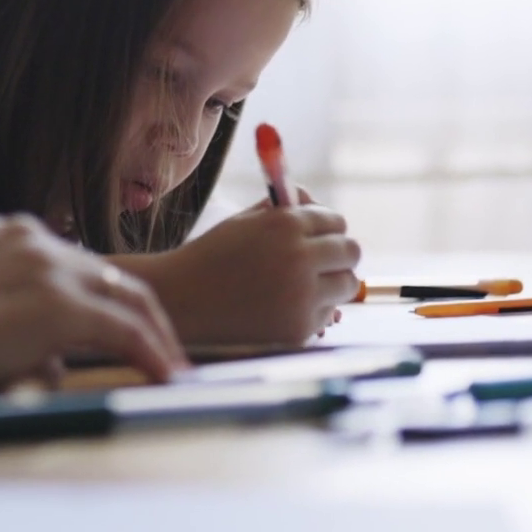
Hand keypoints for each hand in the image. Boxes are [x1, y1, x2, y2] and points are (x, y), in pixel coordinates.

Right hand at [0, 216, 187, 420]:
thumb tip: (53, 357)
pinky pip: (127, 332)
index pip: (80, 264)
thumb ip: (12, 318)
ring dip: (153, 337)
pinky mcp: (60, 307)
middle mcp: (34, 238)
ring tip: (169, 371)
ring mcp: (49, 268)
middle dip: (143, 316)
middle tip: (163, 353)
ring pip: (128, 300)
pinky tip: (166, 379)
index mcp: (8, 233)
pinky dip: (152, 355)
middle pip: (113, 277)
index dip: (108, 299)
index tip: (127, 330)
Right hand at [150, 201, 359, 345]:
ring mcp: (302, 296)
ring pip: (347, 285)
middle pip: (351, 251)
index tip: (318, 237)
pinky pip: (327, 314)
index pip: (335, 221)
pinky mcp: (299, 328)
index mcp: (284, 224)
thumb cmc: (211, 259)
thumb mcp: (243, 223)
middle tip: (322, 262)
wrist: (180, 303)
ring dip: (332, 284)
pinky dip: (313, 311)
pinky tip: (282, 309)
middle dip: (339, 255)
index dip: (328, 228)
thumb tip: (317, 204)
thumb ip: (282, 210)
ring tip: (302, 287)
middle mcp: (299, 257)